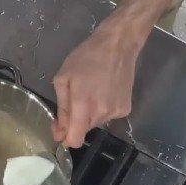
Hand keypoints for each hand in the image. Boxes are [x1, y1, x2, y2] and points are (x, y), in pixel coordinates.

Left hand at [52, 19, 145, 147]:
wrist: (118, 45)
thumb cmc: (86, 57)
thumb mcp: (63, 79)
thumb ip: (61, 109)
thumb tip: (59, 133)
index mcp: (84, 105)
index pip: (75, 139)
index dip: (65, 139)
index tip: (59, 128)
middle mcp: (102, 113)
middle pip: (84, 130)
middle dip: (75, 121)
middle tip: (74, 99)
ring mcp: (116, 112)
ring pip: (95, 123)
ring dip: (89, 113)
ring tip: (91, 90)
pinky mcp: (126, 109)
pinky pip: (107, 116)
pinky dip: (102, 108)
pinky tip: (103, 91)